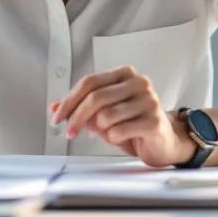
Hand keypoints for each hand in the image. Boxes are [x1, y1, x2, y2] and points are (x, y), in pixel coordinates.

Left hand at [50, 66, 194, 167]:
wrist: (164, 142)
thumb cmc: (133, 124)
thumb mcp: (103, 113)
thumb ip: (80, 107)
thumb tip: (53, 107)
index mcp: (125, 74)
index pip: (89, 82)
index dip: (69, 100)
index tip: (57, 117)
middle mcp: (139, 82)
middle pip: (96, 97)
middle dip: (77, 118)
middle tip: (69, 133)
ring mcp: (149, 101)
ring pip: (106, 116)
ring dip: (99, 130)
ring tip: (107, 133)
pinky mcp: (154, 121)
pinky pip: (118, 131)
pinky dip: (113, 138)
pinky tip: (121, 138)